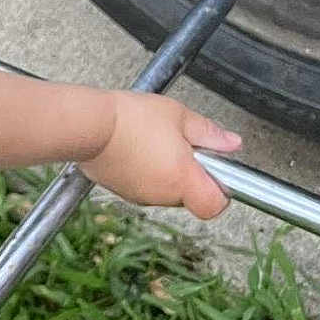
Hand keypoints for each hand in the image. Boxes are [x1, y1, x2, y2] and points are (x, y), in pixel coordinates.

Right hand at [80, 92, 241, 216]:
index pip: (215, 205)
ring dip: (167, 172)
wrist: (88, 125)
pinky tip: (138, 148)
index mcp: (182, 178)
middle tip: (181, 145)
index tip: (214, 167)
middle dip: (191, 173)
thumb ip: (208, 132)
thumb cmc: (130, 118)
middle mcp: (163, 195)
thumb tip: (232, 143)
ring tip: (155, 141)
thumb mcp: (178, 115)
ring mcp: (140, 197)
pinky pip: (145, 187)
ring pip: (167, 191)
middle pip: (190, 196)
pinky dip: (146, 172)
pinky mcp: (122, 192)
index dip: (220, 189)